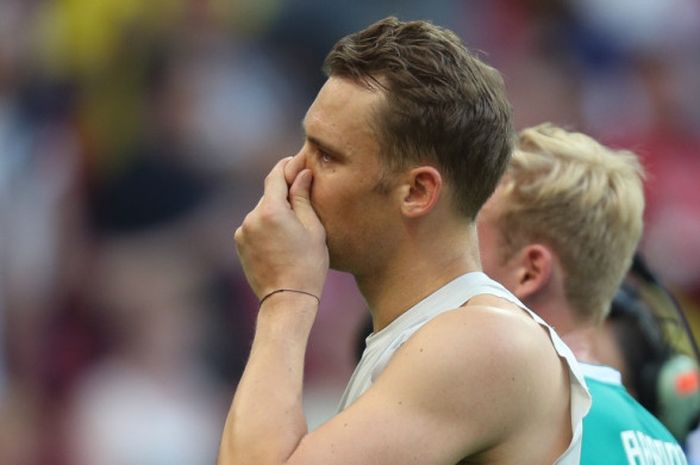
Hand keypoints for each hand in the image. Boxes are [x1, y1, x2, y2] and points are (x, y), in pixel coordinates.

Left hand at [234, 157, 328, 300]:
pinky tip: (281, 242)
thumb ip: (303, 198)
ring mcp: (242, 231)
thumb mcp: (313, 229)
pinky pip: (255, 227)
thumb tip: (302, 174)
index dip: (287, 165)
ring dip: (275, 213)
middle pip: (269, 194)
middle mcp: (251, 217)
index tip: (296, 161)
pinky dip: (266, 227)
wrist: (287, 300)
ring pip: (262, 211)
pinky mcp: (239, 244)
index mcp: (271, 210)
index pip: (276, 175)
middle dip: (284, 194)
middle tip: (304, 199)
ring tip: (294, 230)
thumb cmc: (308, 265)